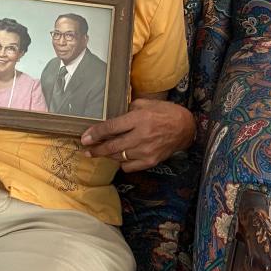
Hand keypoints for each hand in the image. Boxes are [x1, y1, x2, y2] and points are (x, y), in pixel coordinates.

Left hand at [80, 98, 194, 171]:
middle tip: (86, 150)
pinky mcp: (151, 161)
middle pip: (111, 146)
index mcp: (139, 119)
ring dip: (107, 156)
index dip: (95, 134)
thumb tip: (111, 116)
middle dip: (96, 150)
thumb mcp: (146, 104)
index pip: (111, 127)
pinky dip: (121, 163)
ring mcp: (146, 151)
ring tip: (100, 153)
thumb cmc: (164, 112)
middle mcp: (141, 136)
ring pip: (118, 157)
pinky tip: (119, 157)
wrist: (185, 128)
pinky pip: (129, 166)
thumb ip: (127, 109)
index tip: (84, 138)